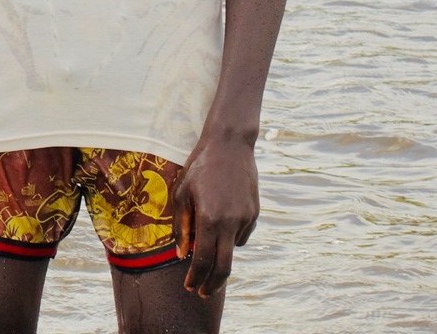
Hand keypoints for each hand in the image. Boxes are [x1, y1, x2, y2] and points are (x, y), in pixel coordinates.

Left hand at [171, 132, 258, 295]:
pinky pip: (242, 235)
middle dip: (212, 283)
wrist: (229, 145)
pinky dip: (230, 238)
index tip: (190, 287)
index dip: (196, 278)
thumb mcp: (182, 193)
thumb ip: (181, 226)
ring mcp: (246, 218)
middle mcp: (231, 222)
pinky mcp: (255, 213)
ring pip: (233, 249)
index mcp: (209, 218)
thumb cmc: (199, 167)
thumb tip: (182, 254)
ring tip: (207, 252)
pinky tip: (221, 226)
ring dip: (220, 256)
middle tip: (202, 292)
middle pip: (224, 266)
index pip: (203, 260)